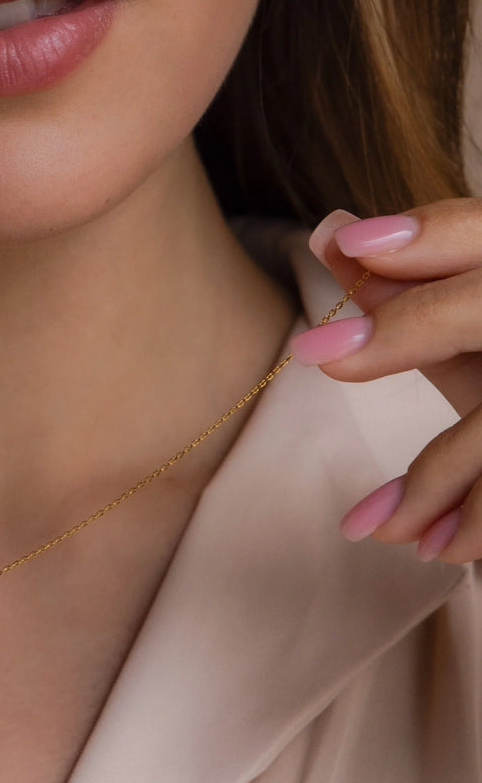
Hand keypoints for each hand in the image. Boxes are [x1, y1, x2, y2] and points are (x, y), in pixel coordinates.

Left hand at [291, 197, 481, 563]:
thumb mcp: (465, 338)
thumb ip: (407, 296)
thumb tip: (327, 233)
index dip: (430, 233)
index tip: (348, 243)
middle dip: (412, 326)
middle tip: (317, 354)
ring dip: (441, 477)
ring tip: (383, 531)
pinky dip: (478, 518)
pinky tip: (437, 550)